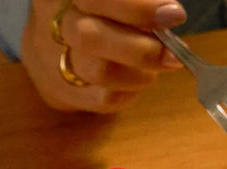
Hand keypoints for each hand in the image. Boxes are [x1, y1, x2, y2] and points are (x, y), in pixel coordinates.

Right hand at [20, 0, 186, 113]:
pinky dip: (130, 91)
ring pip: (98, 73)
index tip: (174, 15)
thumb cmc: (99, 11)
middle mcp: (54, 22)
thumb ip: (137, 3)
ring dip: (140, 73)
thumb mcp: (114, 0)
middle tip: (172, 53)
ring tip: (159, 64)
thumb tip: (168, 16)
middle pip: (90, 38)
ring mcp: (54, 60)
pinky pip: (103, 99)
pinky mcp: (62, 92)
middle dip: (140, 49)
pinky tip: (139, 77)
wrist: (53, 41)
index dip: (137, 8)